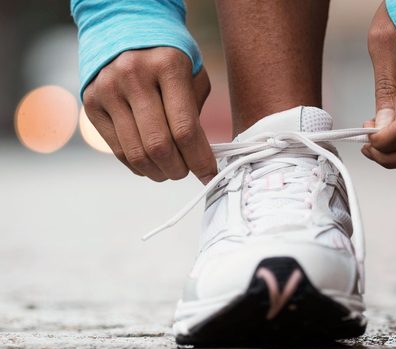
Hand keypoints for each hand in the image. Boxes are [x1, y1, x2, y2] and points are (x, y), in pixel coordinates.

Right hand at [83, 47, 215, 182]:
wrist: (125, 31)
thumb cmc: (168, 60)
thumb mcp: (193, 76)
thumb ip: (196, 113)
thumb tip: (200, 158)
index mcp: (167, 66)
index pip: (185, 129)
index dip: (200, 160)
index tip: (209, 175)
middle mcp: (133, 76)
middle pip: (158, 145)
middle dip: (179, 169)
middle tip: (188, 173)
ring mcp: (108, 89)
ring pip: (136, 153)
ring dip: (158, 172)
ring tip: (170, 171)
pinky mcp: (92, 104)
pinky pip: (117, 149)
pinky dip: (138, 166)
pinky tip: (151, 164)